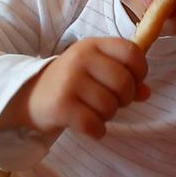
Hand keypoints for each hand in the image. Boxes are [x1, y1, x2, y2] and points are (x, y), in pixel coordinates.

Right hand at [0, 37, 149, 138]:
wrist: (29, 95)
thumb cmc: (71, 81)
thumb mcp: (96, 70)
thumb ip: (125, 77)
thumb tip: (146, 92)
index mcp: (93, 45)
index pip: (132, 52)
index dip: (140, 72)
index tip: (132, 82)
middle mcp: (81, 58)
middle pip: (124, 83)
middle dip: (124, 99)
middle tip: (112, 102)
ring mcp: (69, 81)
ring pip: (110, 107)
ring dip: (108, 116)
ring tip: (94, 112)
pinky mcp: (61, 106)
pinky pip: (94, 125)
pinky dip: (97, 131)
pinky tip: (89, 126)